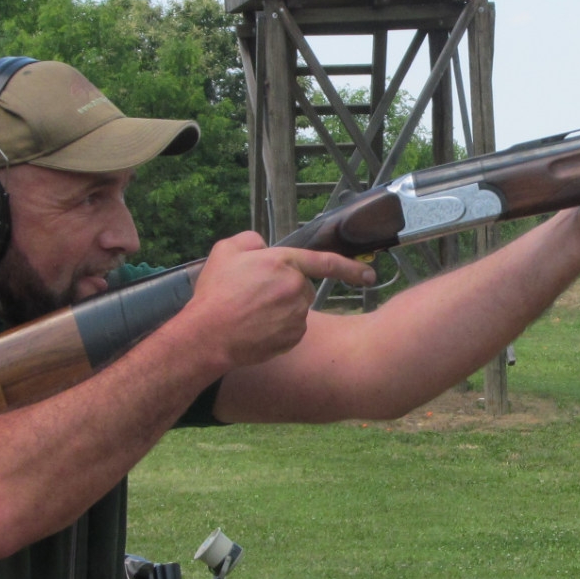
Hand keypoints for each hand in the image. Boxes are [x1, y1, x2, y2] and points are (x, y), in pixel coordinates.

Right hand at [186, 231, 376, 367]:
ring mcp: (297, 316)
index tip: (370, 275)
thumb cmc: (216, 293)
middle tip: (253, 297)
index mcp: (283, 263)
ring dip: (280, 310)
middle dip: (285, 290)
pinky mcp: (293, 338)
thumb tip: (263, 246)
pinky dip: (278, 329)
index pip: (326, 263)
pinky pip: (292, 329)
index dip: (352, 269)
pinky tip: (256, 329)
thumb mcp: (226, 251)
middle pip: (302, 287)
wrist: (209, 335)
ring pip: (297, 310)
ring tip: (250, 314)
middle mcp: (296, 289)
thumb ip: (251, 240)